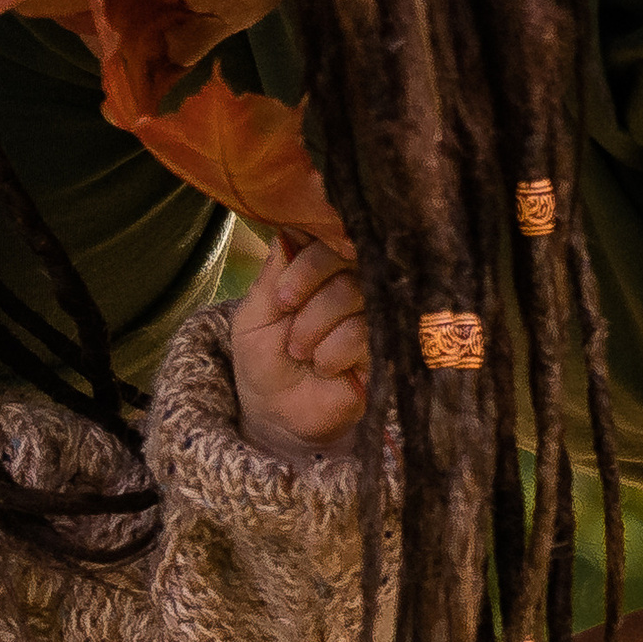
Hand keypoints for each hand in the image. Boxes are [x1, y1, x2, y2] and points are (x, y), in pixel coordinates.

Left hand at [233, 236, 367, 460]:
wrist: (277, 414)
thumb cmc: (264, 360)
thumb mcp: (254, 315)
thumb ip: (274, 273)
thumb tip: (292, 227)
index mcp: (320, 269)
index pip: (329, 236)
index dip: (309, 259)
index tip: (283, 295)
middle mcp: (352, 283)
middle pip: (346, 257)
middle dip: (308, 287)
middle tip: (286, 314)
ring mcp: (374, 313)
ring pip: (354, 293)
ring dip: (315, 326)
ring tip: (300, 352)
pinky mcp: (388, 344)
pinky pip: (365, 330)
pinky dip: (334, 350)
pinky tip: (324, 367)